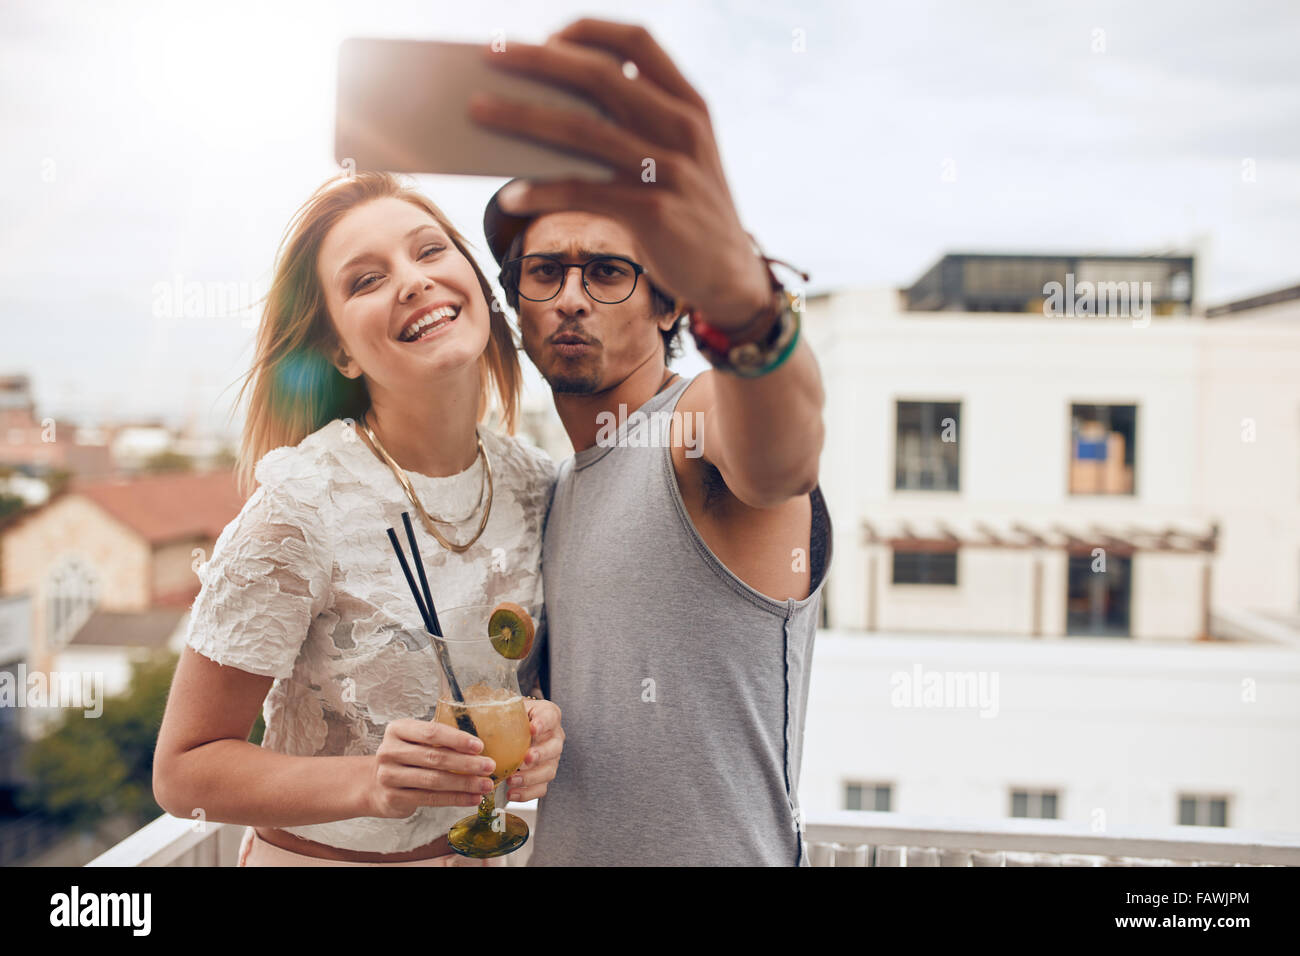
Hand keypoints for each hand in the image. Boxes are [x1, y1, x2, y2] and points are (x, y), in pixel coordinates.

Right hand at [366, 718, 496, 818]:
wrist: (376, 784)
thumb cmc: (406, 757)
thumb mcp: (416, 739)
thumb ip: (441, 738)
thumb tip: (479, 745)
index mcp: (398, 729)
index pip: (431, 732)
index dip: (457, 739)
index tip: (479, 746)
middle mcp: (389, 751)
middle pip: (434, 757)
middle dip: (466, 763)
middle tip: (489, 766)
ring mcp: (389, 776)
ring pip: (434, 780)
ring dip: (464, 783)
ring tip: (485, 785)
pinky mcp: (393, 798)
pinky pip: (430, 799)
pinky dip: (455, 799)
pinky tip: (472, 798)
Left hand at [470, 18, 771, 328]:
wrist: (730, 275)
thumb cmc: (688, 210)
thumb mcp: (677, 155)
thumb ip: (634, 124)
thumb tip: (548, 105)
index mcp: (690, 104)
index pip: (637, 42)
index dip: (588, 30)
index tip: (547, 34)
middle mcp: (683, 128)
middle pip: (600, 76)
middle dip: (540, 60)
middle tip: (492, 54)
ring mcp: (670, 170)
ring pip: (582, 130)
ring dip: (522, 116)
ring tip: (478, 110)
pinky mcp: (654, 213)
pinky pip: (583, 192)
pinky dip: (541, 190)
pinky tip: (511, 195)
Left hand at [506, 699, 563, 801]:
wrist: (515, 730)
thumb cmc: (511, 717)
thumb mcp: (507, 706)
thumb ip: (496, 706)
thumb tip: (470, 704)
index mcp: (547, 715)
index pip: (550, 716)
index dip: (543, 723)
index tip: (532, 728)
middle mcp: (554, 737)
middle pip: (554, 747)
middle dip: (540, 754)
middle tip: (525, 759)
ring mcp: (551, 758)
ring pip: (549, 770)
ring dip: (531, 777)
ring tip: (512, 780)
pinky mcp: (544, 776)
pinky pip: (541, 788)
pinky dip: (527, 793)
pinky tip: (511, 794)